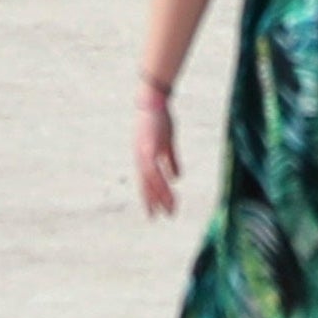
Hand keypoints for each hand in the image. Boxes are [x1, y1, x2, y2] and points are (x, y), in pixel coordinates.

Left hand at [134, 81, 183, 217]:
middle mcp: (140, 158)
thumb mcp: (166, 141)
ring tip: (170, 210)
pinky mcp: (148, 148)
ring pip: (152, 181)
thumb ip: (170, 160)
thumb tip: (176, 177)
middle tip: (156, 218)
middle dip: (152, 202)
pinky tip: (171, 189)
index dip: (149, 197)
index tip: (154, 212)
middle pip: (146, 185)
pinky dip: (162, 180)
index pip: (145, 182)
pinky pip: (155, 170)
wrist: (153, 99)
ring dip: (161, 196)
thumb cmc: (159, 117)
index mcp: (143, 157)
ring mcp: (143, 154)